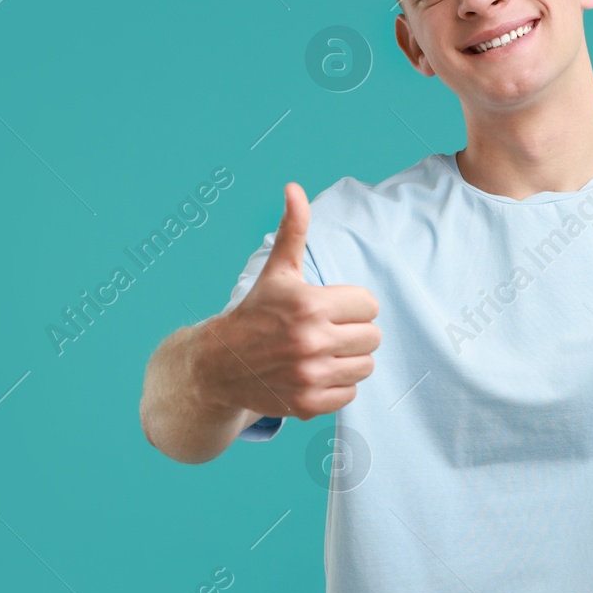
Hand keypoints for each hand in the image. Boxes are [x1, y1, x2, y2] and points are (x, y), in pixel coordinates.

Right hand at [196, 182, 380, 420]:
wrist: (219, 366)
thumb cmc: (255, 313)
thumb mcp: (276, 271)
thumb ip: (293, 229)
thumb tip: (294, 188)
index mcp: (309, 305)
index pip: (370, 305)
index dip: (354, 305)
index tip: (332, 308)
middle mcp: (310, 341)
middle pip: (373, 337)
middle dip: (354, 332)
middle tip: (329, 331)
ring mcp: (309, 375)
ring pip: (366, 366)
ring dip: (350, 359)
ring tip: (324, 352)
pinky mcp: (308, 404)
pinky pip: (350, 395)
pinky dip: (338, 386)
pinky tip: (316, 374)